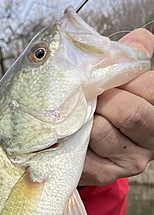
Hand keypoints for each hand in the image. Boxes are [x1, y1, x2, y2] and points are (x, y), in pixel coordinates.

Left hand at [80, 28, 153, 185]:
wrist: (94, 145)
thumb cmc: (113, 105)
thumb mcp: (128, 80)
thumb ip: (133, 57)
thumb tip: (136, 41)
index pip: (149, 88)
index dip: (124, 76)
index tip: (108, 74)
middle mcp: (150, 142)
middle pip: (128, 113)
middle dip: (103, 97)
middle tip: (89, 93)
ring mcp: (127, 162)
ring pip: (100, 131)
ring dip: (83, 115)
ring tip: (78, 110)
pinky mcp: (102, 174)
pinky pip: (80, 149)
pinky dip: (69, 134)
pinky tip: (69, 129)